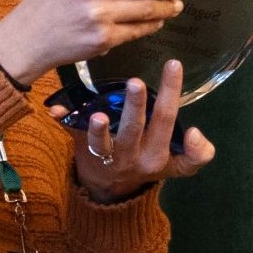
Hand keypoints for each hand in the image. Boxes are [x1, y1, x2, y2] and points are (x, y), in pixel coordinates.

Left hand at [49, 59, 215, 202]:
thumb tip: (195, 134)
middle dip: (135, 107)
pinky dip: (64, 122)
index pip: (166, 121)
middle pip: (134, 130)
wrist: (111, 188)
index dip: (171, 95)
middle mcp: (130, 155)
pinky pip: (72, 135)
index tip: (173, 64)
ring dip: (99, 129)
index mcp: (155, 155)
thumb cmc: (148, 163)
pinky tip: (56, 110)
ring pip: (102, 143)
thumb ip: (196, 154)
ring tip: (99, 115)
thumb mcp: (178, 166)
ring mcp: (104, 155)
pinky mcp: (82, 149)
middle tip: (136, 83)